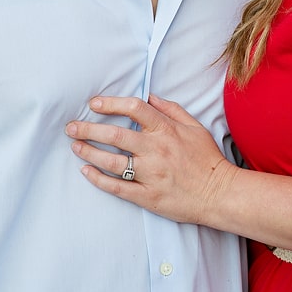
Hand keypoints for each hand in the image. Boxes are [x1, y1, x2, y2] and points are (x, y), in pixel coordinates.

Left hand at [65, 93, 237, 225]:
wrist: (221, 194)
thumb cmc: (207, 159)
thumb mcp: (195, 127)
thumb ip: (171, 109)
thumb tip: (150, 95)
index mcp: (166, 131)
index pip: (134, 109)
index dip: (111, 103)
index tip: (94, 104)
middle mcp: (156, 150)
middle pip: (115, 135)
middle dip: (88, 129)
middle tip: (71, 127)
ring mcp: (151, 174)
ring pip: (112, 162)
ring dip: (89, 152)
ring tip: (75, 146)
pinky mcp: (148, 196)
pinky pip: (117, 187)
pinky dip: (98, 179)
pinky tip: (86, 171)